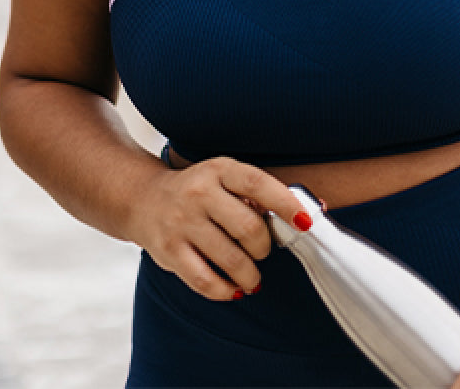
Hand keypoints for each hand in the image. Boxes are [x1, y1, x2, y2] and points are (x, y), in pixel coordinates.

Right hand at [129, 155, 308, 301]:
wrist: (143, 198)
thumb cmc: (199, 191)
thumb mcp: (225, 178)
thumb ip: (260, 194)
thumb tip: (315, 208)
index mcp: (218, 170)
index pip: (259, 184)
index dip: (286, 204)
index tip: (305, 222)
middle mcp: (198, 193)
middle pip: (248, 228)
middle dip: (264, 246)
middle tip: (262, 250)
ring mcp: (181, 222)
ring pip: (231, 258)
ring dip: (250, 273)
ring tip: (251, 275)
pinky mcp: (169, 251)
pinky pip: (205, 280)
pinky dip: (226, 290)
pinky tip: (233, 288)